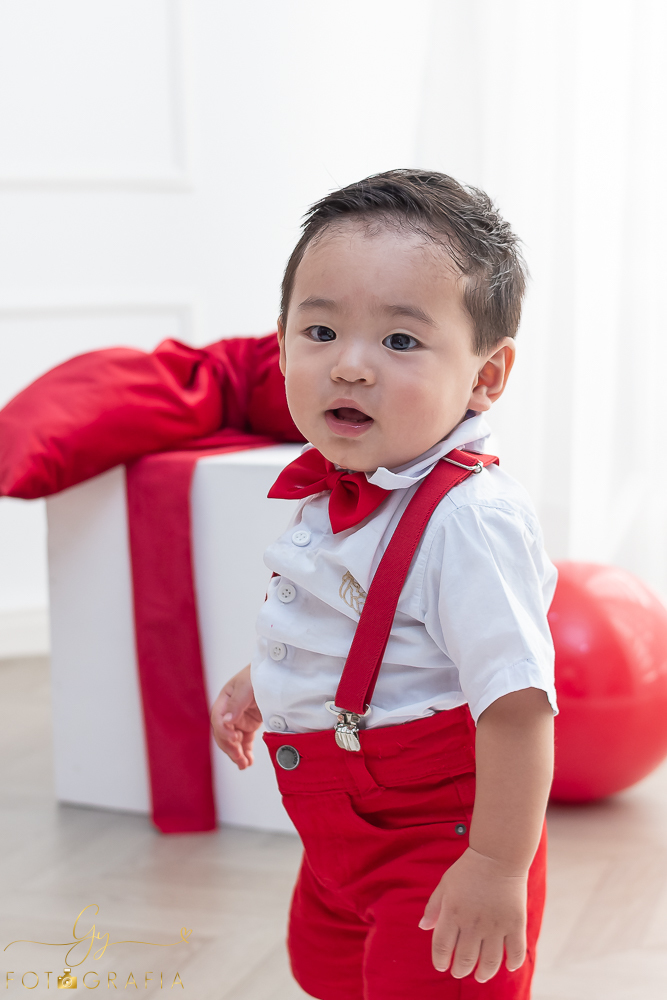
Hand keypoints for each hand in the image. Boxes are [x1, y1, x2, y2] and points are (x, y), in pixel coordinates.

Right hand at [210, 664, 261, 769]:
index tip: (235, 739)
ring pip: (233, 741)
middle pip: (223, 733)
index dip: (224, 731)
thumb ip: (237, 703)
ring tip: (244, 764)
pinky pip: (244, 743)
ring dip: (236, 754)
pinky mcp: (249, 726)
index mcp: (224, 699)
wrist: (276, 673)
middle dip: (229, 747)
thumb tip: (226, 721)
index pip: (218, 719)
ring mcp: (239, 720)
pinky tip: (248, 763)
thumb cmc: (259, 674)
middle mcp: (229, 711)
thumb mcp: (247, 685)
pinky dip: (245, 753)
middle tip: (239, 757)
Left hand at [419, 847, 526, 982]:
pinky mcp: (515, 924)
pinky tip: (507, 966)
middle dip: (460, 970)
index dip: (440, 961)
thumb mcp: (445, 885)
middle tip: (460, 971)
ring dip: (483, 974)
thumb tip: (423, 928)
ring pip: (489, 963)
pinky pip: (515, 952)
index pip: (441, 947)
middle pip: (464, 959)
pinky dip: (512, 964)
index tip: (442, 966)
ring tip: (480, 975)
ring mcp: (495, 925)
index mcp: (452, 913)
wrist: (498, 855)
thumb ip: (433, 907)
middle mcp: (473, 923)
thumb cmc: (468, 870)